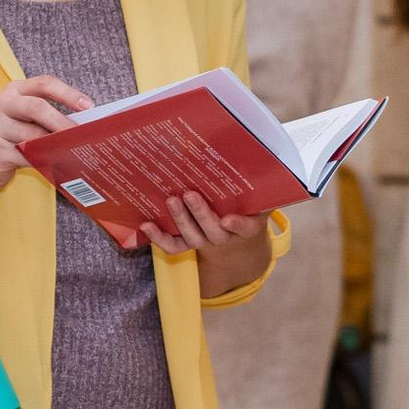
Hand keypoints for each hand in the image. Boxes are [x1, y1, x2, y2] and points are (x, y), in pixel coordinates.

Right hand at [0, 76, 93, 198]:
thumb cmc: (10, 138)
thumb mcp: (25, 120)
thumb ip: (47, 116)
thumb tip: (82, 125)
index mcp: (14, 91)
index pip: (44, 84)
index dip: (68, 93)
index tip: (89, 106)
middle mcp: (1, 104)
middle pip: (38, 108)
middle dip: (62, 122)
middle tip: (81, 134)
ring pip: (34, 136)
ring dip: (55, 146)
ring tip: (72, 151)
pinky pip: (28, 156)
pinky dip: (44, 161)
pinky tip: (54, 163)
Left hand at [140, 191, 263, 254]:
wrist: (236, 241)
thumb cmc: (248, 211)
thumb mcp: (259, 203)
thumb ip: (262, 189)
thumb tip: (262, 162)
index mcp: (247, 228)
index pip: (245, 228)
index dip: (237, 225)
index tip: (227, 219)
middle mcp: (225, 237)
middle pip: (213, 230)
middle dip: (200, 213)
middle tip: (189, 194)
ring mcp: (205, 242)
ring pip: (192, 237)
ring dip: (180, 220)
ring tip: (171, 200)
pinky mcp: (188, 244)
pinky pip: (174, 246)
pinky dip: (158, 238)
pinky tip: (146, 225)